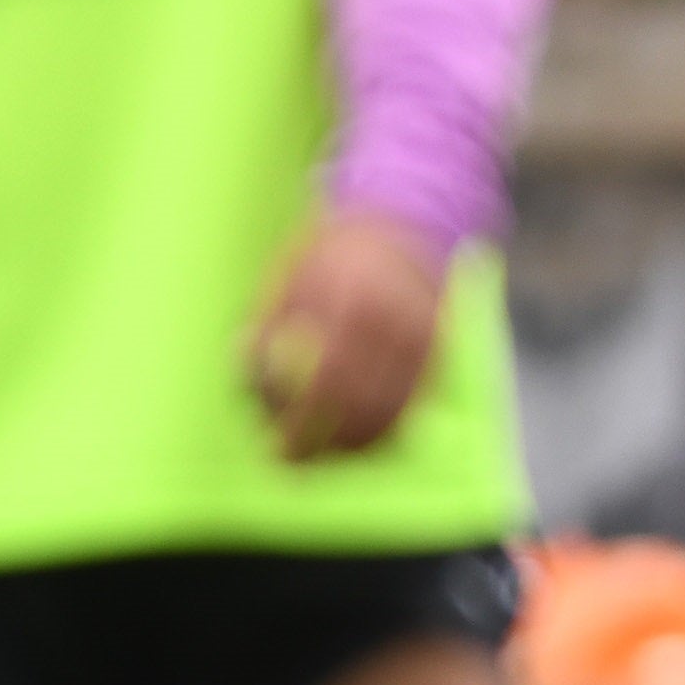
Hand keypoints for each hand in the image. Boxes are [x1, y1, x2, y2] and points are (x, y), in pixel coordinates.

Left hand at [246, 208, 448, 460]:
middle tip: (297, 462)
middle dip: (326, 444)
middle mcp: (393, 319)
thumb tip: (245, 370)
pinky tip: (358, 439)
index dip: (302, 425)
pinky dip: (386, 428)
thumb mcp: (288, 275)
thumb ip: (267, 322)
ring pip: (392, 411)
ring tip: (324, 454)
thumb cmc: (331, 253)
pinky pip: (413, 403)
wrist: (402, 221)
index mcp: (350, 299)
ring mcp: (422, 336)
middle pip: (361, 405)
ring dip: (356, 444)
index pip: (326, 381)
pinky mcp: (440, 348)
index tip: (276, 450)